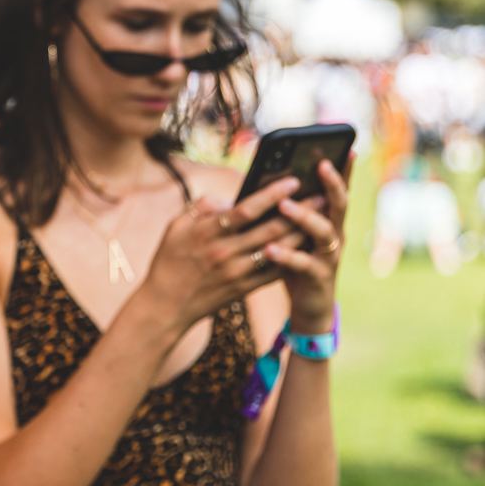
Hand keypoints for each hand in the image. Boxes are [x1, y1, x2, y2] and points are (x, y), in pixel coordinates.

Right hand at [138, 176, 305, 334]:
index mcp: (207, 233)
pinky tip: (307, 246)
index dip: (272, 194)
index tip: (293, 181)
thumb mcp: (174, 227)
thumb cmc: (169, 260)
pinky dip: (292, 259)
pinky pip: (274, 273)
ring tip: (321, 218)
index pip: (246, 209)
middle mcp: (224, 252)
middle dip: (299, 211)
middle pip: (270, 229)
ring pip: (278, 251)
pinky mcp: (243, 289)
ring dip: (302, 233)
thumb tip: (228, 199)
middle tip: (321, 196)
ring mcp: (236, 273)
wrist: (165, 304)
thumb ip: (201, 207)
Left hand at [267, 156, 351, 333]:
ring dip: (304, 216)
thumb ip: (284, 210)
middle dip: (332, 184)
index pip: (336, 190)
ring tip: (283, 204)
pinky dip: (286, 256)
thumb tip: (264, 182)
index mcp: (327, 220)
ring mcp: (329, 256)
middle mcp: (334, 235)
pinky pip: (303, 264)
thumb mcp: (291, 232)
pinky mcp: (318, 277)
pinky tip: (268, 248)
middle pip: (338, 205)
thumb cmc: (295, 261)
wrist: (309, 306)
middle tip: (321, 164)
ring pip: (323, 232)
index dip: (344, 171)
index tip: (349, 148)